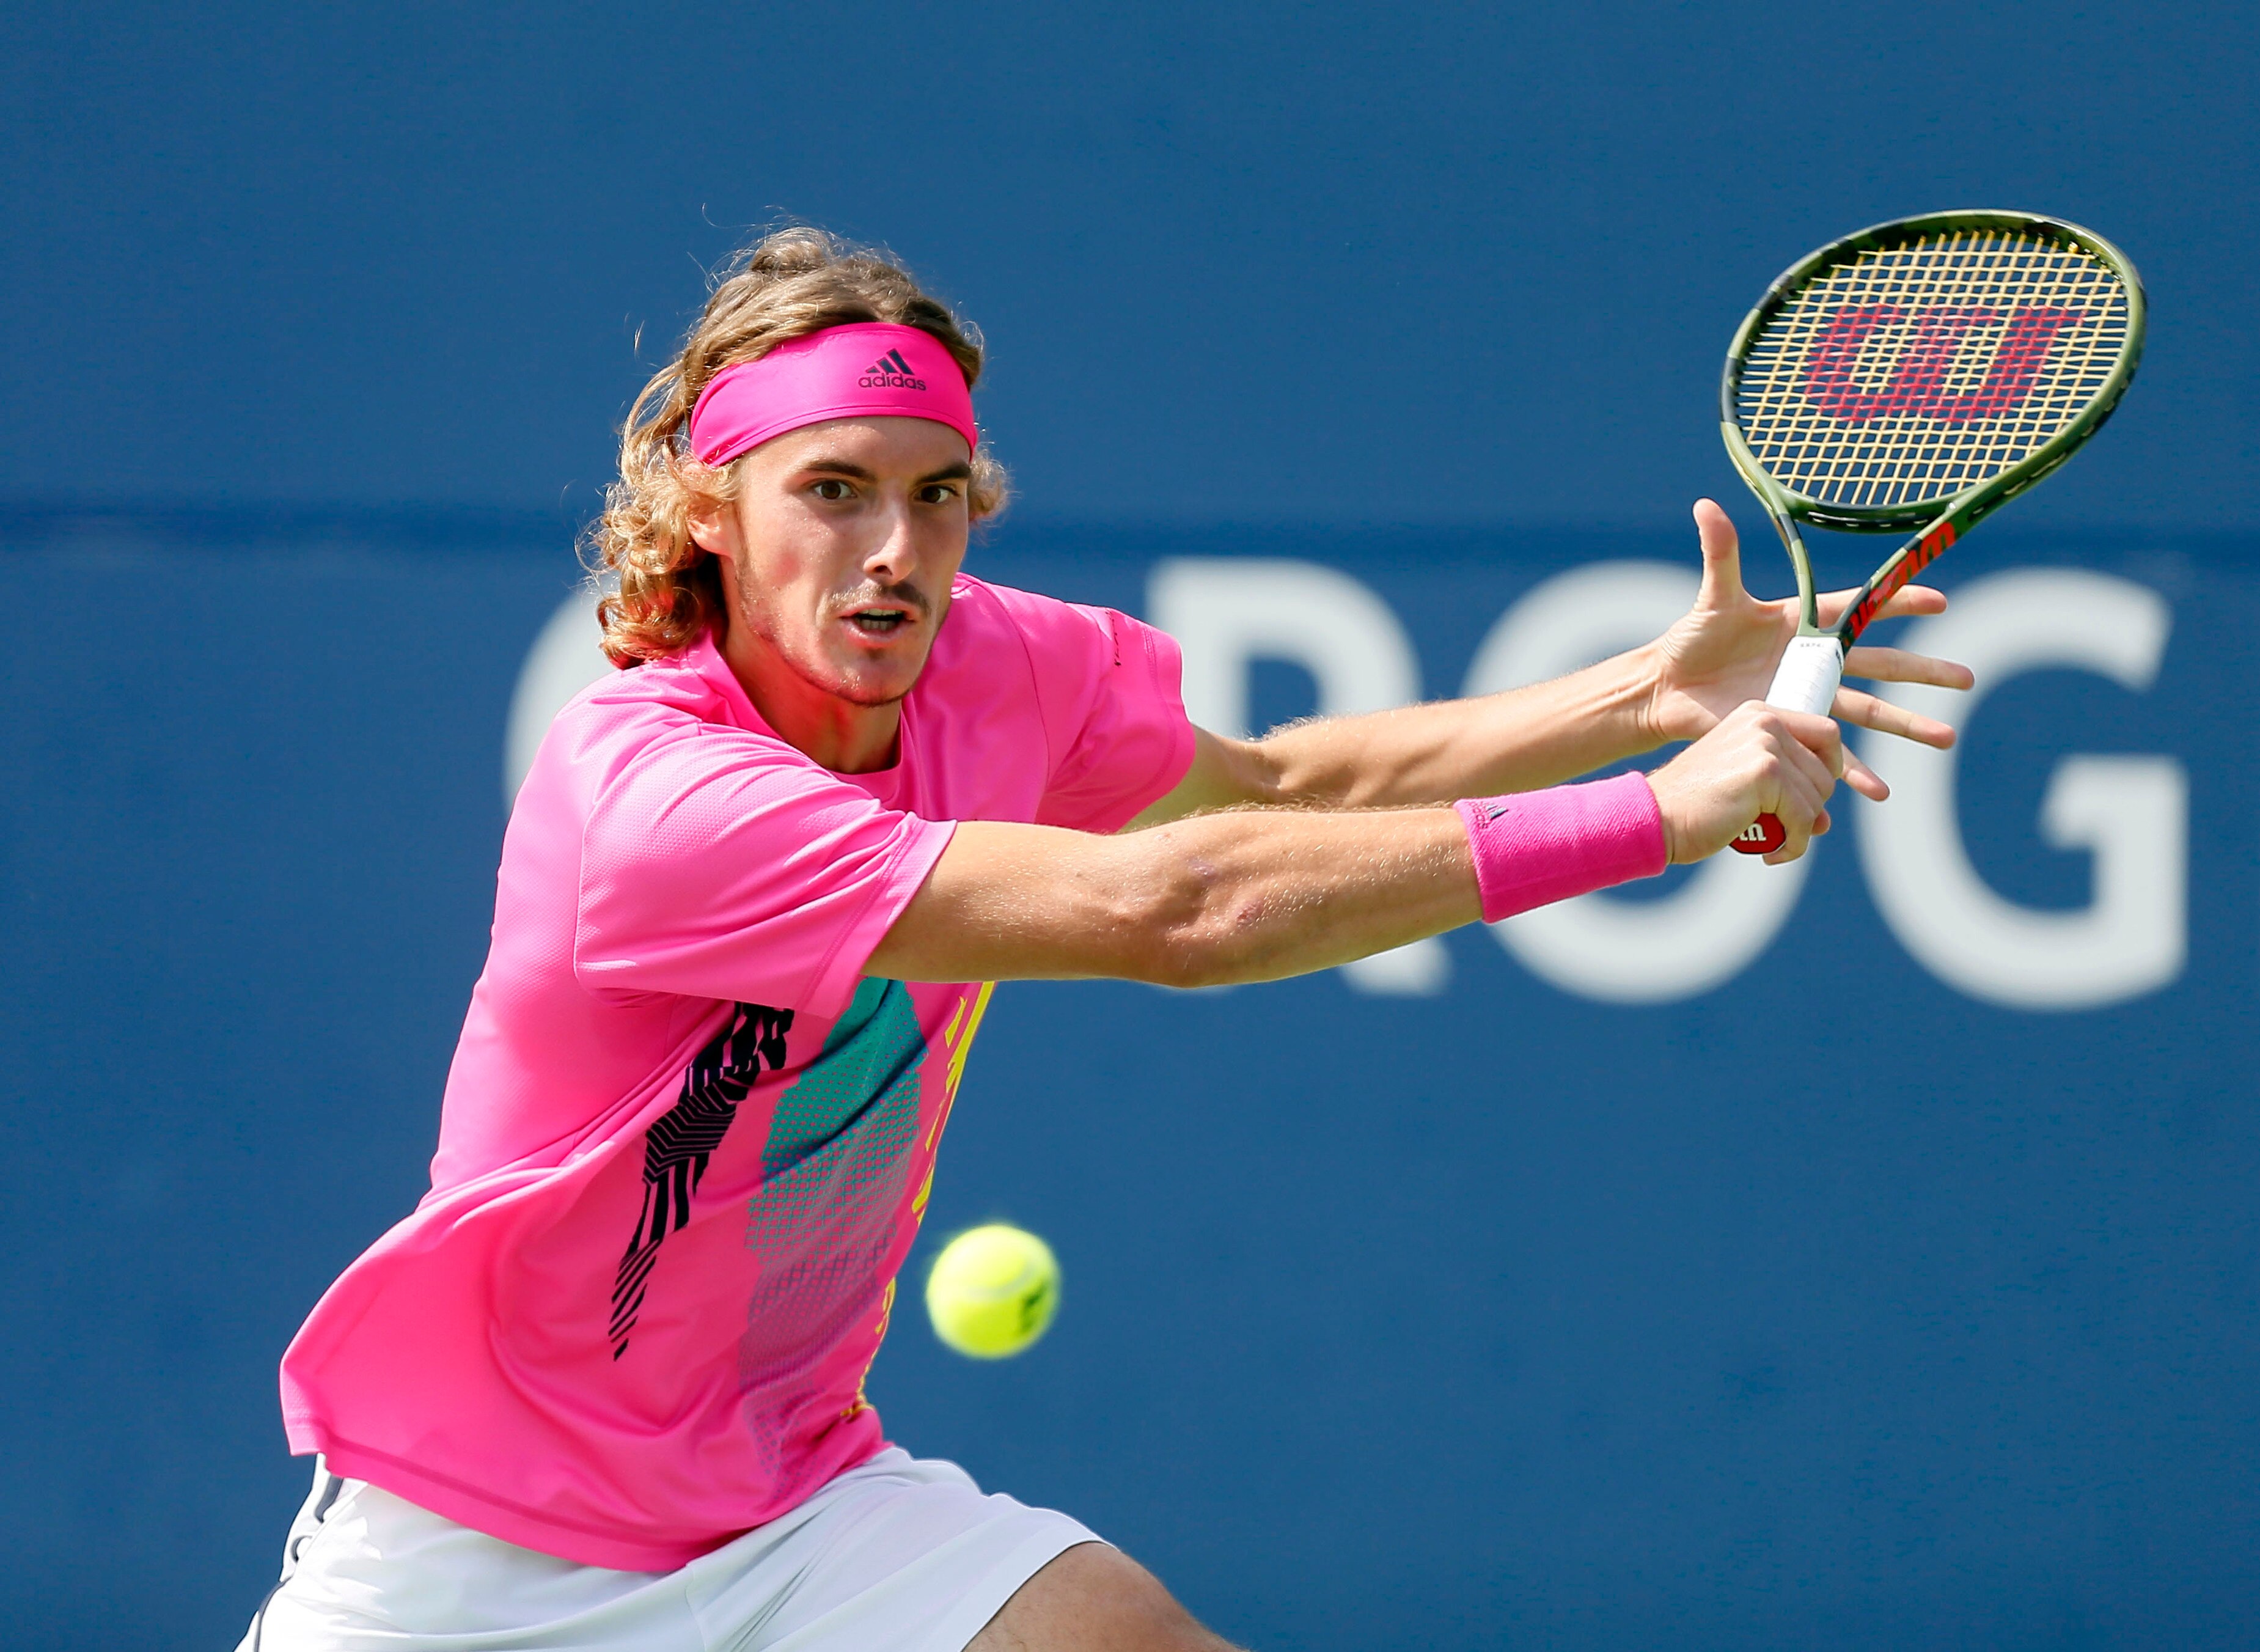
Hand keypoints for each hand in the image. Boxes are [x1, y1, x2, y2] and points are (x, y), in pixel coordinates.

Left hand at [1641, 499, 1975, 805]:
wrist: (1670, 687)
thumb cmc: (1691, 638)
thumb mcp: (1713, 598)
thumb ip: (1719, 554)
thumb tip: (1705, 503)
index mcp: (1803, 623)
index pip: (1860, 610)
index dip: (1898, 602)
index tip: (1939, 600)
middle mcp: (1814, 661)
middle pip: (1881, 665)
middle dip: (1924, 672)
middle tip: (1966, 678)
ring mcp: (1807, 697)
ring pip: (1869, 712)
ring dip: (1908, 726)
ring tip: (1946, 739)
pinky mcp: (1792, 727)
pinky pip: (1830, 754)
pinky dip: (1854, 773)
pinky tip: (1879, 793)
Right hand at [1647, 700, 1842, 864]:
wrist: (1652, 817)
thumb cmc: (1692, 806)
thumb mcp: (1742, 784)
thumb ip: (1785, 790)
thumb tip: (1825, 821)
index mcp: (1758, 714)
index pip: (1825, 734)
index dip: (1825, 770)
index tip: (1805, 798)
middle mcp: (1764, 722)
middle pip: (1825, 770)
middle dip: (1810, 807)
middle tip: (1781, 827)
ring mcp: (1766, 745)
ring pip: (1817, 797)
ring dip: (1800, 829)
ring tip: (1771, 840)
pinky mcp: (1766, 773)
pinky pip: (1804, 817)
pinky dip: (1794, 844)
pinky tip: (1770, 853)